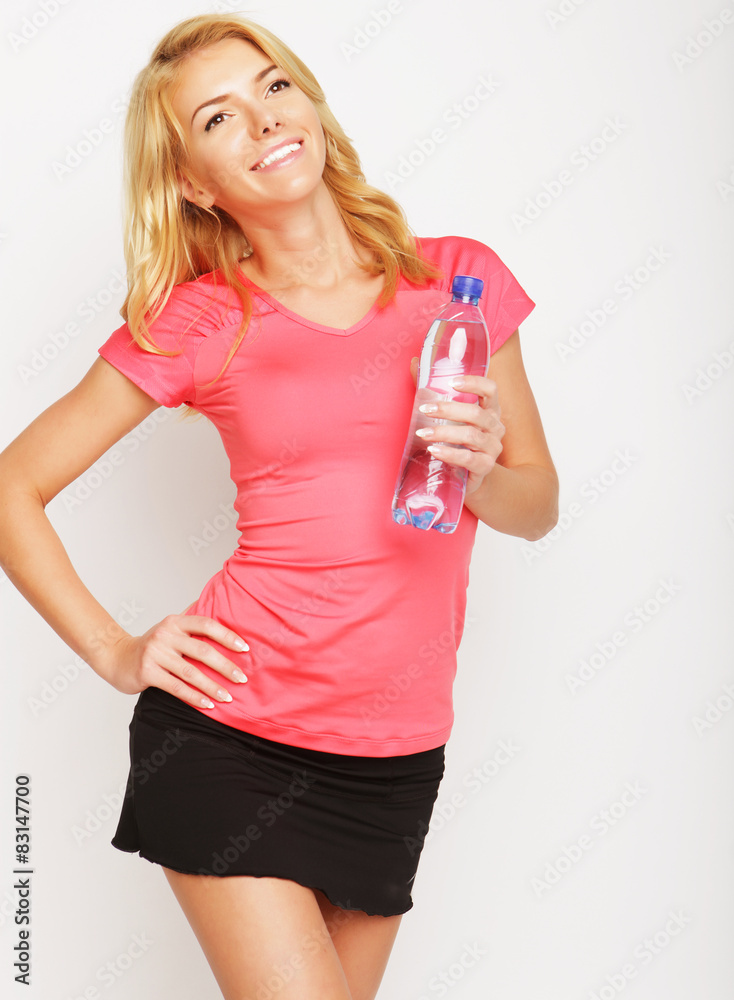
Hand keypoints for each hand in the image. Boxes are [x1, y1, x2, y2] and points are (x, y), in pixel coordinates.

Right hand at [101, 614, 249, 708]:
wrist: (116, 657)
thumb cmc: (151, 645)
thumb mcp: (169, 627)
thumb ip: (191, 619)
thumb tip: (216, 600)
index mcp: (175, 622)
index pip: (206, 625)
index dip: (227, 636)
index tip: (245, 649)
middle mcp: (165, 635)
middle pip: (202, 651)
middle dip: (225, 666)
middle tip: (242, 678)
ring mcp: (155, 654)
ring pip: (191, 673)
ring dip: (212, 686)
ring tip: (228, 696)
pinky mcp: (147, 673)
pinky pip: (176, 687)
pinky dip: (194, 697)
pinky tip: (208, 705)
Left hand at [409, 356, 503, 496]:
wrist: (469, 477)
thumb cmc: (457, 441)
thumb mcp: (449, 417)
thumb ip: (433, 391)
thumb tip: (414, 363)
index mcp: (490, 410)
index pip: (491, 390)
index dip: (474, 383)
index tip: (451, 382)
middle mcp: (495, 427)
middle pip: (476, 413)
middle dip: (448, 409)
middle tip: (425, 409)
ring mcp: (492, 448)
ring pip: (471, 435)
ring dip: (444, 432)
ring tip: (422, 433)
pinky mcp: (485, 467)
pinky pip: (468, 458)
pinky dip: (450, 453)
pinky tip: (434, 450)